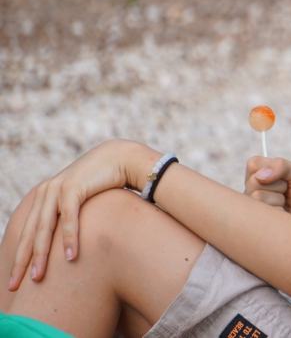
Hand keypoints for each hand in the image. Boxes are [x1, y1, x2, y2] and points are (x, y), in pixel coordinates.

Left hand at [7, 138, 159, 290]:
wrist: (122, 159)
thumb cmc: (104, 183)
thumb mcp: (80, 201)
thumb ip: (68, 216)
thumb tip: (64, 243)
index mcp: (43, 197)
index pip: (26, 232)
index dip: (20, 257)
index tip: (15, 281)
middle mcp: (45, 193)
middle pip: (29, 233)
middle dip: (22, 261)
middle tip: (15, 285)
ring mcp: (57, 189)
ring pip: (44, 228)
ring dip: (41, 254)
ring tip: (38, 277)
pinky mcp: (73, 187)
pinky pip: (68, 217)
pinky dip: (68, 238)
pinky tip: (69, 256)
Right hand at [244, 157, 290, 230]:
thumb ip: (281, 166)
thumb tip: (261, 175)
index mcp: (261, 175)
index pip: (253, 164)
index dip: (270, 169)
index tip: (285, 178)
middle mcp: (252, 191)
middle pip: (254, 181)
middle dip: (279, 185)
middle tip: (288, 192)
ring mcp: (253, 208)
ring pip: (257, 197)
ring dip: (279, 200)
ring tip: (286, 205)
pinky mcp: (257, 224)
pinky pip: (261, 214)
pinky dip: (279, 212)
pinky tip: (284, 216)